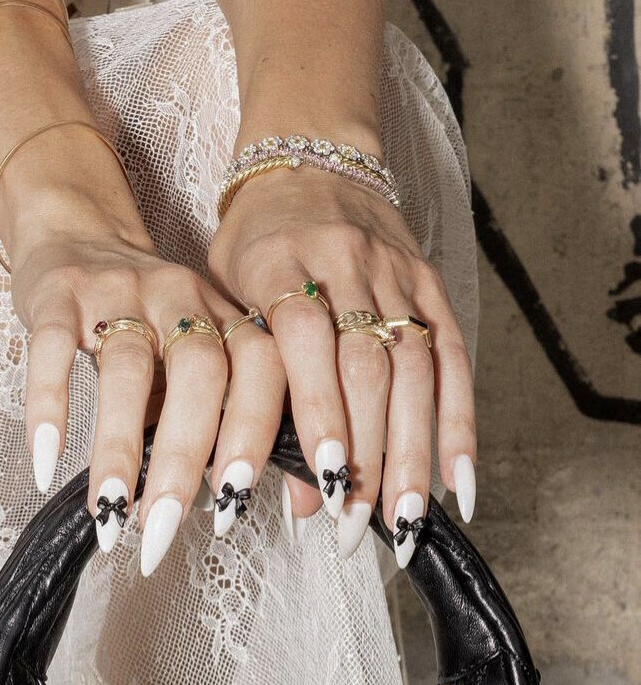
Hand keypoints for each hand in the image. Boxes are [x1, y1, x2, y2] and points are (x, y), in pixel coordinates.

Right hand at [10, 187, 243, 575]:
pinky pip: (53, 350)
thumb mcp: (192, 357)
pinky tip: (46, 463)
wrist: (75, 231)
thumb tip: (229, 505)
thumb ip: (214, 416)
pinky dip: (51, 408)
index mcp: (227, 316)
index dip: (254, 435)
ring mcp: (118, 291)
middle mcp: (183, 298)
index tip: (233, 503)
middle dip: (186, 457)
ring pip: (127, 367)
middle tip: (164, 527)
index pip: (260, 372)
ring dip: (119, 446)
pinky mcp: (57, 294)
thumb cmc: (143, 322)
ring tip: (108, 511)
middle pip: (200, 373)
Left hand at [206, 164, 476, 562]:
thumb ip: (245, 383)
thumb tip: (278, 488)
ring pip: (412, 371)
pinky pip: (454, 361)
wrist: (309, 158)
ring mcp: (396, 277)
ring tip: (401, 521)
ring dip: (409, 453)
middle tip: (356, 526)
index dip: (320, 413)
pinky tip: (455, 484)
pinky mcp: (430, 286)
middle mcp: (345, 267)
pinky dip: (456, 427)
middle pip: (366, 368)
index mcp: (277, 265)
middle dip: (365, 454)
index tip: (324, 481)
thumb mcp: (227, 300)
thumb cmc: (252, 248)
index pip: (303, 343)